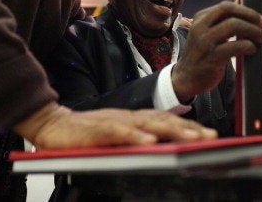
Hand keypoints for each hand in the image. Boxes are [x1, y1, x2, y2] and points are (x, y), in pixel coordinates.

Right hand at [12, 102, 217, 149]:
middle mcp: (127, 117)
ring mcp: (113, 121)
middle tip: (211, 136)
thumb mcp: (115, 134)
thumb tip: (159, 144)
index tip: (209, 134)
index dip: (188, 126)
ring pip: (147, 124)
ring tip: (192, 138)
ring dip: (172, 130)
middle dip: (189, 128)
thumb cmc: (83, 132)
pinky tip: (150, 142)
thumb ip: (135, 137)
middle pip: (163, 119)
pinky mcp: (96, 129)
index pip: (166, 120)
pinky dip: (135, 136)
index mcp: (133, 118)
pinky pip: (118, 132)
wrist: (51, 124)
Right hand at [172, 0, 261, 101]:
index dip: (245, 10)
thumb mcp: (205, 34)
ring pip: (233, 25)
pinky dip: (248, 45)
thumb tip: (246, 15)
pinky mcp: (212, 57)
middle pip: (229, 11)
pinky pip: (235, 46)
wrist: (185, 78)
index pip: (226, 6)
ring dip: (252, 30)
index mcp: (200, 19)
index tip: (257, 18)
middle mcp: (200, 27)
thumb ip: (220, 24)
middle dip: (250, 16)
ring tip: (260, 38)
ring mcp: (205, 42)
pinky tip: (251, 50)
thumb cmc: (200, 55)